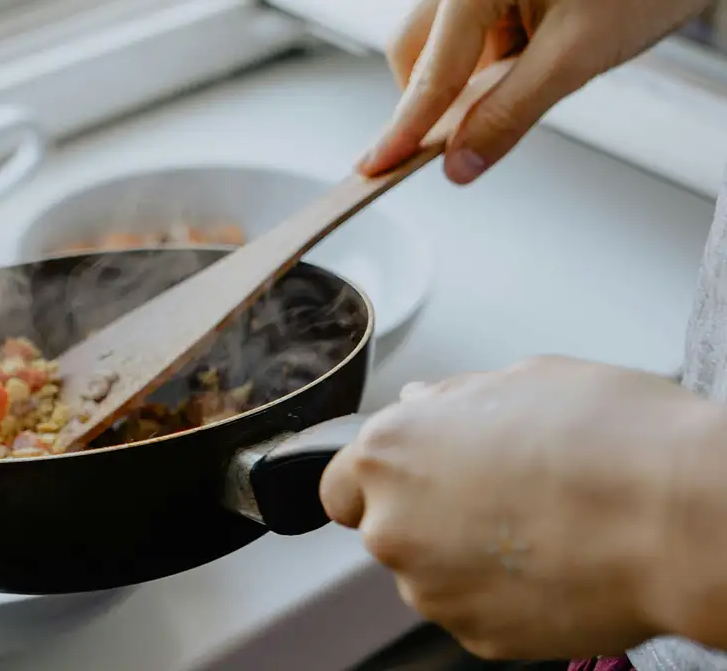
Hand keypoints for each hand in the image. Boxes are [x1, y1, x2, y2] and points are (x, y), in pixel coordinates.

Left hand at [319, 356, 721, 658]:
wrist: (676, 517)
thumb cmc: (608, 437)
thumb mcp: (520, 379)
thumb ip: (451, 400)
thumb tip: (425, 405)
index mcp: (390, 452)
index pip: (339, 484)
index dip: (375, 481)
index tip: (408, 479)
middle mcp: (393, 525)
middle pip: (386, 528)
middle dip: (426, 514)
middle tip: (495, 493)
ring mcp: (432, 589)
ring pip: (430, 573)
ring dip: (464, 555)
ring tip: (537, 525)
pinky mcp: (476, 635)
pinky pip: (473, 609)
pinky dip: (501, 593)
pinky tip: (552, 561)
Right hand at [358, 0, 710, 183]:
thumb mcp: (578, 55)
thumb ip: (510, 113)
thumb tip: (461, 162)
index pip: (429, 73)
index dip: (403, 129)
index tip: (375, 165)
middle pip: (416, 51)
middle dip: (432, 98)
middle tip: (459, 138)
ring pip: (443, 43)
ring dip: (468, 78)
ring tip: (533, 74)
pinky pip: (473, 32)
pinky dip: (492, 59)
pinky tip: (535, 57)